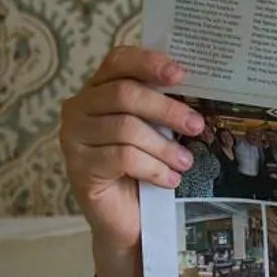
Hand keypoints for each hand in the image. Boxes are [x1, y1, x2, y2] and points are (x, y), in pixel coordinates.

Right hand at [60, 47, 202, 250]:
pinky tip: (170, 179)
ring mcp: (73, 137)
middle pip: (124, 94)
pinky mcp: (77, 166)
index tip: (181, 74)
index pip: (118, 61)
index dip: (148, 62)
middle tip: (197, 126)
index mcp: (99, 89)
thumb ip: (165, 107)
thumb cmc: (146, 165)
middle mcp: (79, 107)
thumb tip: (202, 90)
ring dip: (164, 146)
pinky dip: (153, 167)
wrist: (129, 216)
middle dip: (167, 109)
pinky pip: (121, 157)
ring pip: (125, 128)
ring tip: (186, 162)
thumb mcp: (158, 130)